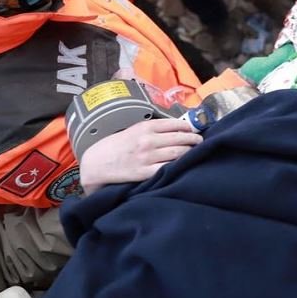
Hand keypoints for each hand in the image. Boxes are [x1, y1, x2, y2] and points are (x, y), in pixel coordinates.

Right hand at [79, 118, 201, 194]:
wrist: (96, 163)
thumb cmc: (115, 146)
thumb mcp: (133, 130)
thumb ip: (151, 129)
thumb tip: (174, 129)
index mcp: (145, 127)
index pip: (174, 124)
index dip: (188, 127)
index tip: (194, 129)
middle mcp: (148, 140)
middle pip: (179, 138)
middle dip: (193, 139)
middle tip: (200, 141)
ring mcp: (147, 157)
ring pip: (177, 153)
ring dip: (190, 152)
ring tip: (196, 151)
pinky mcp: (144, 173)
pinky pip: (167, 168)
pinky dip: (178, 166)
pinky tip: (184, 166)